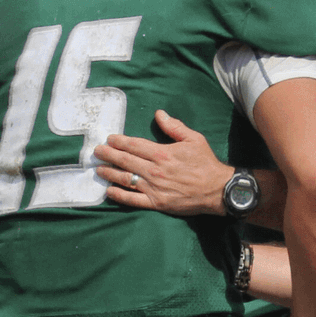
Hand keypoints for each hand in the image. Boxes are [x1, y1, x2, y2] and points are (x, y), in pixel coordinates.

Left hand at [95, 109, 232, 215]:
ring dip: (109, 173)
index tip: (110, 139)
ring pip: (125, 179)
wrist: (218, 190)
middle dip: (108, 155)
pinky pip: (132, 199)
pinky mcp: (156, 202)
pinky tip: (109, 191)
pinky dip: (119, 195)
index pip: (133, 145)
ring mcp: (153, 188)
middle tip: (97, 152)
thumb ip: (174, 127)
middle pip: (125, 161)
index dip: (119, 141)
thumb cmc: (206, 163)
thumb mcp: (194, 139)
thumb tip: (159, 114)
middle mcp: (154, 170)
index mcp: (162, 153)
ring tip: (99, 169)